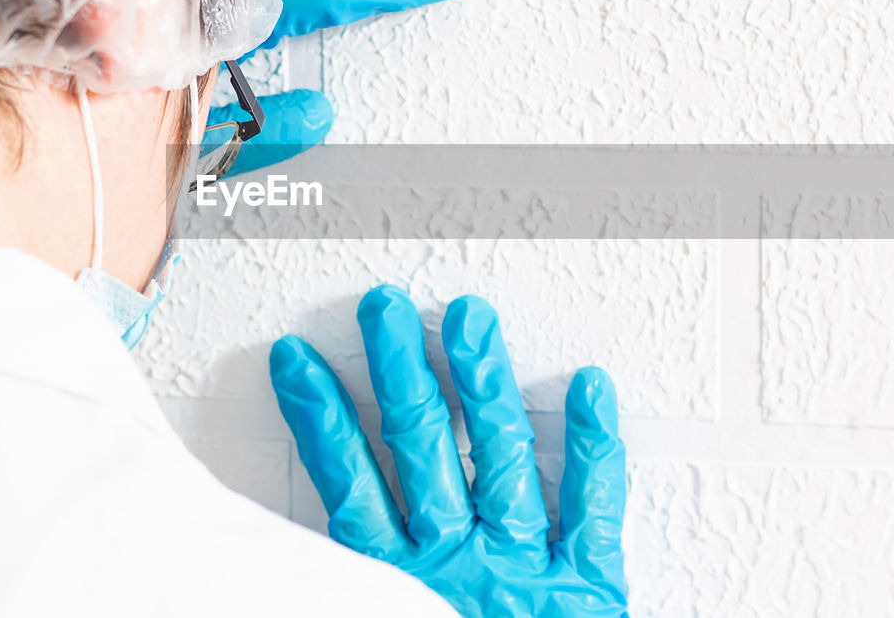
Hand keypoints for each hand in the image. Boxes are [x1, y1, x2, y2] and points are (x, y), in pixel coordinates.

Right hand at [269, 285, 628, 617]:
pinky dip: (595, 445)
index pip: (349, 483)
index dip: (321, 418)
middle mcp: (457, 561)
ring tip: (471, 318)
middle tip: (384, 308)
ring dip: (480, 383)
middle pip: (420, 447)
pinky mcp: (586, 585)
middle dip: (399, 371)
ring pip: (496, 456)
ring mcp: (522, 566)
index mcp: (404, 582)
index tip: (297, 362)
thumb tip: (319, 542)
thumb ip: (358, 584)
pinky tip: (591, 387)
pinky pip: (594, 504)